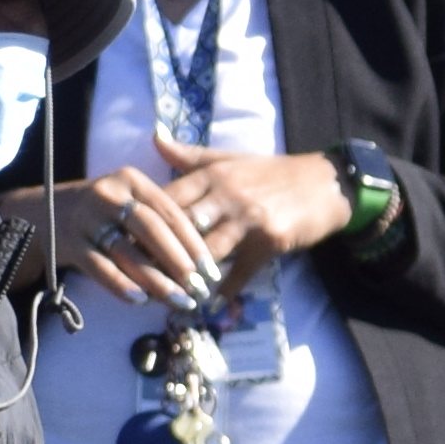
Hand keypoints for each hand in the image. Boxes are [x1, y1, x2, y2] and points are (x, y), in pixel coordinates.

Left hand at [57, 141, 351, 308]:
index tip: (119, 239)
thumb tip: (154, 138)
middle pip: (179, 228)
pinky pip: (240, 270)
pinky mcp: (269, 240)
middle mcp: (226, 195)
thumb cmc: (274, 173)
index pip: (166, 200)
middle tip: (133, 274)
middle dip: (156, 252)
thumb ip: (189, 155)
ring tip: (166, 295)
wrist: (325, 184)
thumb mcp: (230, 159)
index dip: (141, 221)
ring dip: (185, 276)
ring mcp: (247, 219)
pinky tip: (209, 305)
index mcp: (211, 175)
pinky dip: (224, 290)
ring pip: (206, 252)